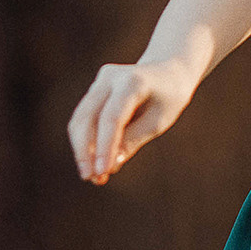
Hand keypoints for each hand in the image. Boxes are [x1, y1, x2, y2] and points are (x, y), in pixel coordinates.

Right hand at [68, 58, 195, 182]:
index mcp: (134, 82)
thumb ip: (133, 140)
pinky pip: (84, 118)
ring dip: (82, 149)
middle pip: (87, 117)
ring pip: (80, 119)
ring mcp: (100, 80)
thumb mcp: (159, 121)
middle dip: (85, 151)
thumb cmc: (169, 98)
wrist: (170, 70)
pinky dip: (86, 141)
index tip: (102, 172)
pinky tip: (93, 162)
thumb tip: (109, 166)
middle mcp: (111, 77)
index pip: (112, 118)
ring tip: (93, 176)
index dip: (104, 147)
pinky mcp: (95, 89)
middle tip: (92, 179)